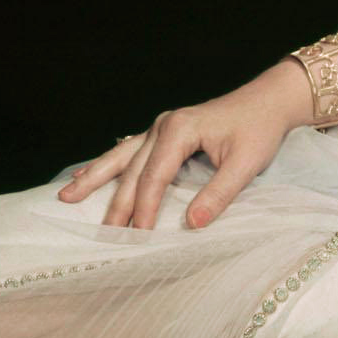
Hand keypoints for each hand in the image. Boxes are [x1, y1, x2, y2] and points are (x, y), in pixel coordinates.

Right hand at [56, 61, 317, 230]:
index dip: (144, 208)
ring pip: (122, 157)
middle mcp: (163, 126)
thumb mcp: (246, 164)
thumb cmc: (259, 130)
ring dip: (96, 178)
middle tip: (102, 233)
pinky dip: (109, 165)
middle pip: (133, 170)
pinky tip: (87, 175)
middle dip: (115, 203)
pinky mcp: (165, 132)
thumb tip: (191, 225)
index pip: (154, 177)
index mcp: (179, 130)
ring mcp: (161, 127)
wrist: (269, 101)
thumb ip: (219, 194)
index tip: (136, 236)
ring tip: (68, 195)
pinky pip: (130, 152)